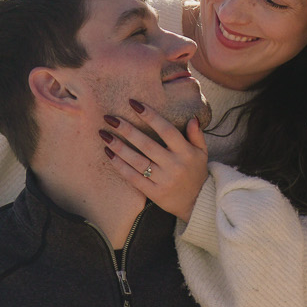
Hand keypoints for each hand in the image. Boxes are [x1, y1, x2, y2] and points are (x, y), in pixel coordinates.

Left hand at [100, 99, 208, 222]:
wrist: (198, 202)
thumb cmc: (196, 172)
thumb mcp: (202, 153)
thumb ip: (196, 135)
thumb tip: (192, 118)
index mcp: (185, 152)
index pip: (166, 130)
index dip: (150, 116)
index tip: (133, 103)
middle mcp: (174, 165)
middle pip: (146, 144)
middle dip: (127, 129)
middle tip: (110, 117)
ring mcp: (163, 180)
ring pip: (137, 161)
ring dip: (118, 147)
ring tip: (104, 134)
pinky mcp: (154, 193)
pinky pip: (133, 177)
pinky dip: (120, 166)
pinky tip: (108, 154)